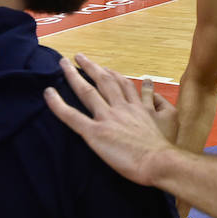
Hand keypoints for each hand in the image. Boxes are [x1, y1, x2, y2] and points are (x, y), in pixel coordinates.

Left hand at [44, 55, 176, 187]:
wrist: (159, 161)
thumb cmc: (164, 148)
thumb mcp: (168, 121)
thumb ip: (160, 107)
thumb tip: (154, 96)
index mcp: (137, 108)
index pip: (123, 85)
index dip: (113, 74)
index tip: (105, 68)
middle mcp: (121, 108)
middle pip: (104, 81)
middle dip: (92, 67)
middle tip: (80, 57)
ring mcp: (107, 118)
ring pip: (87, 92)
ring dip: (74, 75)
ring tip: (63, 64)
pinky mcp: (95, 132)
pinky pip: (72, 116)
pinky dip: (58, 104)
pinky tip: (48, 93)